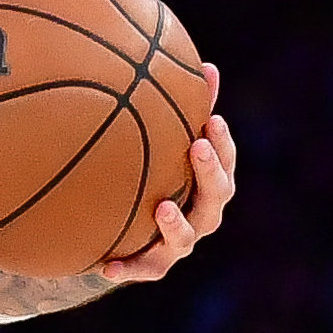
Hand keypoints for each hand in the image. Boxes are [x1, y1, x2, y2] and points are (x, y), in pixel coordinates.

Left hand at [92, 95, 239, 289]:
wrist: (124, 233)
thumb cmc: (152, 178)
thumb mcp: (166, 143)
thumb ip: (186, 110)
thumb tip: (208, 63)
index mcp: (209, 186)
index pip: (226, 163)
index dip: (222, 144)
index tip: (211, 119)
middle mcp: (201, 217)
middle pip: (216, 198)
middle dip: (209, 173)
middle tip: (195, 146)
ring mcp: (179, 246)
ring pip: (186, 239)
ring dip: (176, 224)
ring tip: (161, 207)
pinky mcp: (152, 268)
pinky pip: (141, 269)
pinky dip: (127, 267)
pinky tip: (107, 264)